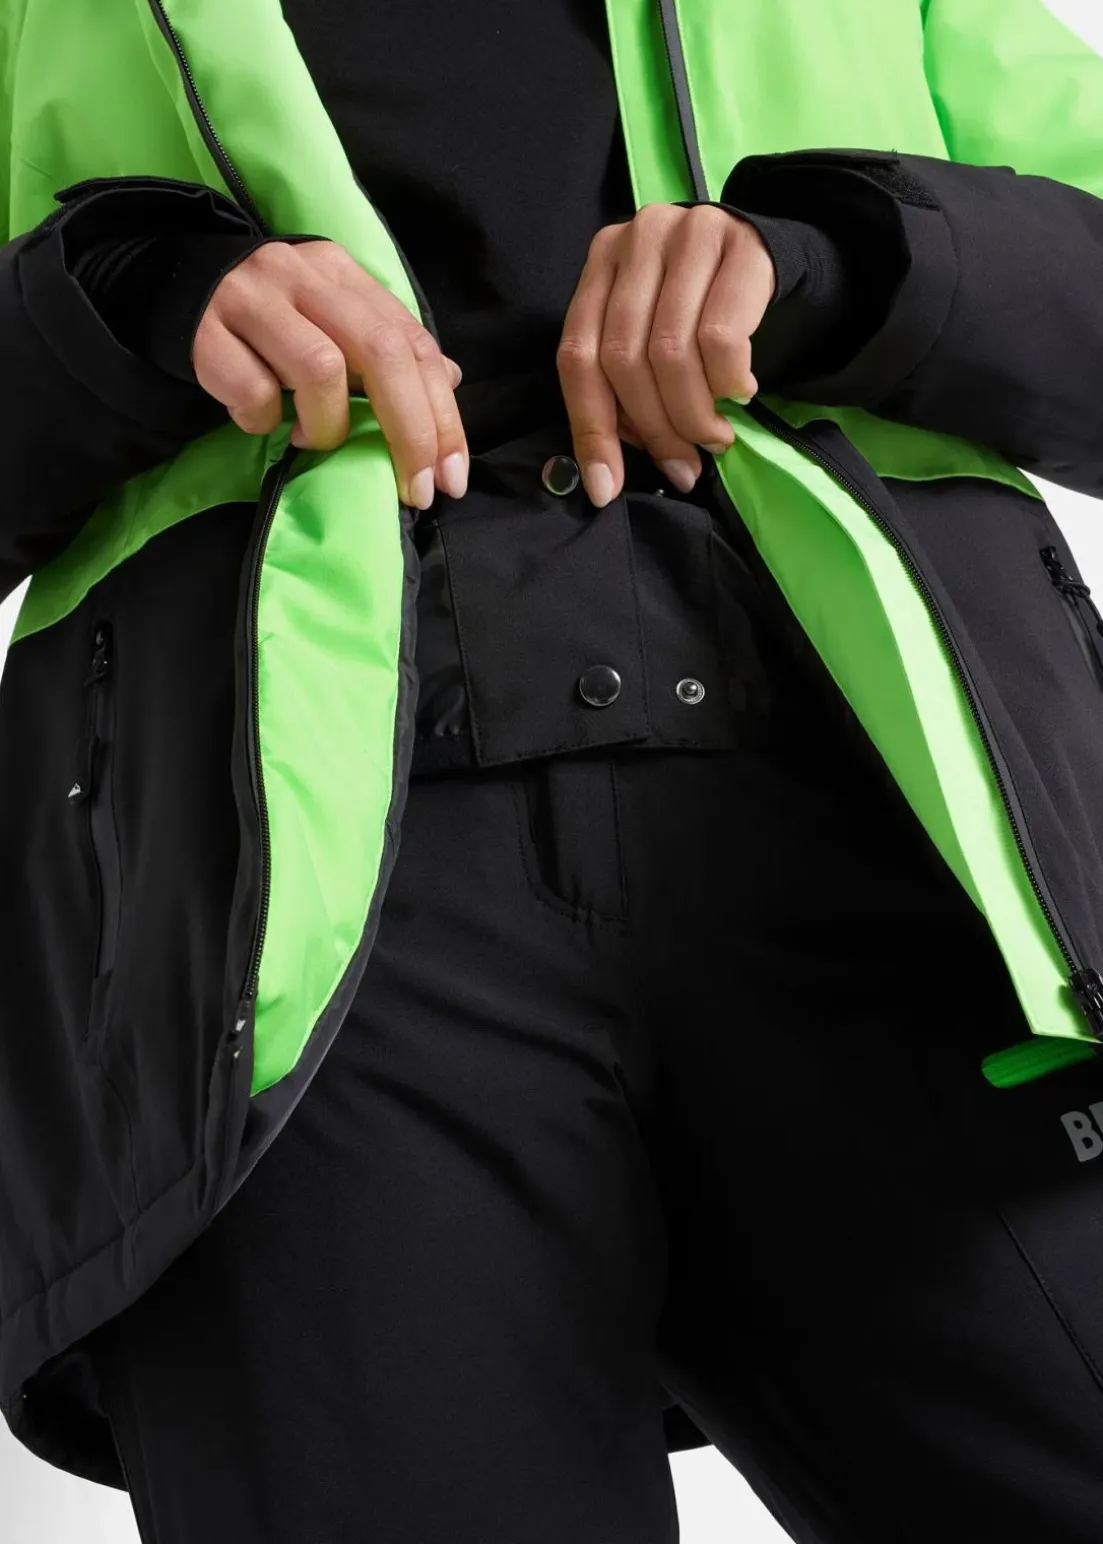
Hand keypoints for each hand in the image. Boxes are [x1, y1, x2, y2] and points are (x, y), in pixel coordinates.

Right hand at [192, 239, 468, 508]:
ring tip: (313, 438)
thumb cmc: (268, 317)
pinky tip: (263, 420)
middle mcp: (302, 276)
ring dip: (327, 424)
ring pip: (319, 370)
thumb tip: (450, 378)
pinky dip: (265, 422)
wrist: (167, 281)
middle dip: (410, 431)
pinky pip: (253, 394)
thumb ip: (387, 345)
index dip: (442, 414)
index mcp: (342, 274)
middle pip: (380, 353)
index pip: (412, 342)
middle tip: (417, 489)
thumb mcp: (332, 319)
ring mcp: (251, 299)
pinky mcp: (205, 332)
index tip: (451, 475)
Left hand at [556, 203, 775, 506]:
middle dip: (654, 429)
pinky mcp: (742, 245)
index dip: (590, 429)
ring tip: (712, 438)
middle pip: (625, 358)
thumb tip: (606, 474)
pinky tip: (739, 391)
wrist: (763, 255)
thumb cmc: (698, 307)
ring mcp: (689, 234)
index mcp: (601, 261)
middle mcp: (638, 238)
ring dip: (693, 415)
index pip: (577, 355)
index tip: (605, 488)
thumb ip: (622, 386)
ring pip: (671, 352)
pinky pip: (721, 337)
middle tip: (681, 466)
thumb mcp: (649, 335)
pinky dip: (727, 381)